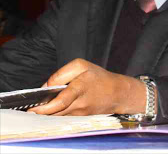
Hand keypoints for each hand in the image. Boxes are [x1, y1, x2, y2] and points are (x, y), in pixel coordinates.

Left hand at [29, 59, 146, 115]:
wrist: (118, 94)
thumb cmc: (100, 78)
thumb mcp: (82, 66)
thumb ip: (61, 74)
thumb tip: (45, 87)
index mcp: (80, 87)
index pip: (61, 101)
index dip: (45, 106)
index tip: (33, 107)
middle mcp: (80, 103)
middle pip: (55, 112)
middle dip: (42, 111)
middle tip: (31, 109)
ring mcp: (81, 114)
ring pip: (58, 116)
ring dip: (48, 114)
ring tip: (41, 108)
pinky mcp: (81, 119)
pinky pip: (64, 118)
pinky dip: (56, 115)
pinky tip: (53, 110)